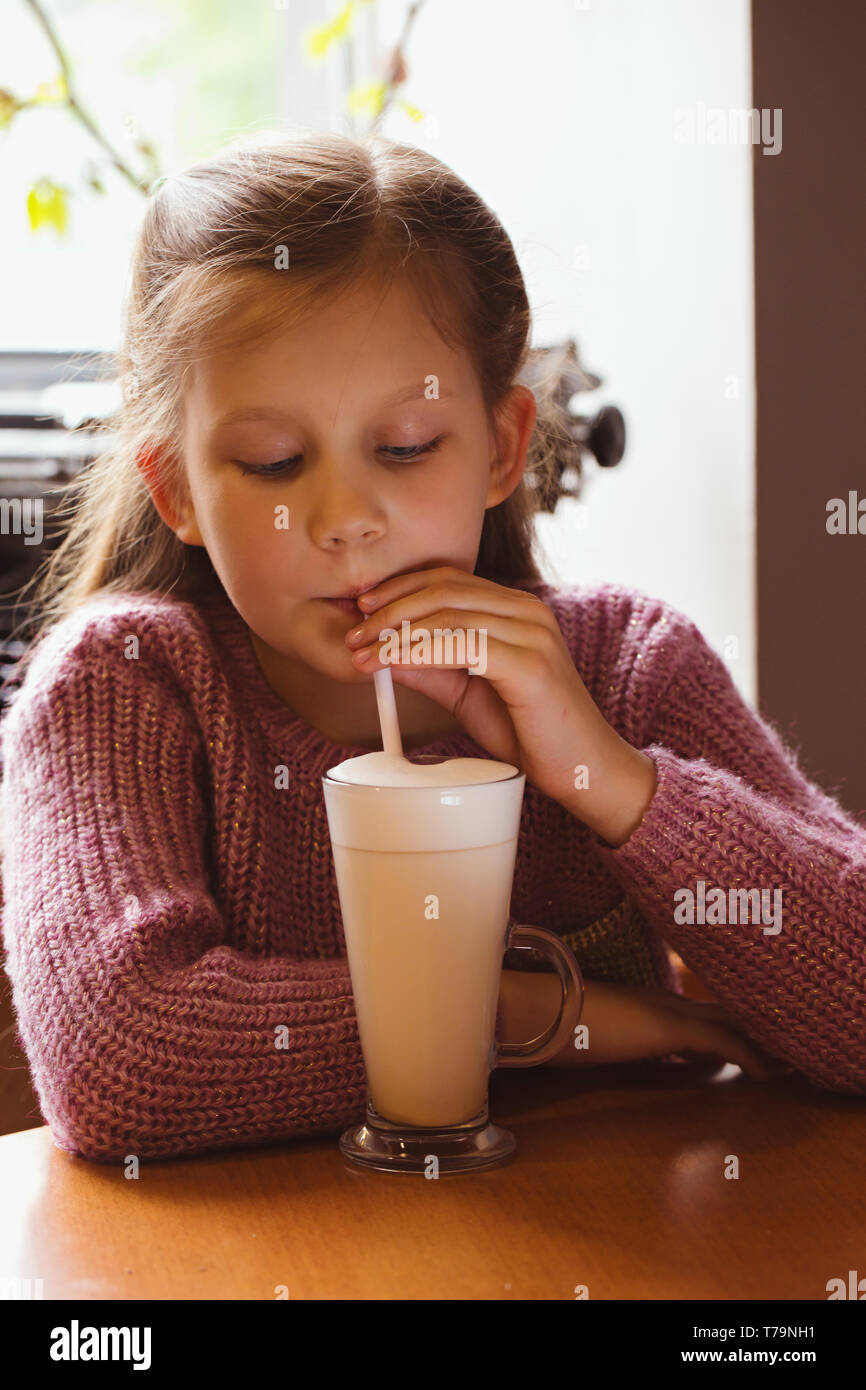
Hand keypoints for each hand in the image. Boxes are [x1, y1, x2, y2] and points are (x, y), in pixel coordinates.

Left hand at [345, 565, 649, 841]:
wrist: (584, 770)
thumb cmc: (533, 733)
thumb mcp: (471, 695)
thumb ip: (435, 669)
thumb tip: (386, 653)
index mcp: (517, 610)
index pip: (450, 580)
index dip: (400, 589)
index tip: (363, 609)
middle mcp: (528, 612)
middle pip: (444, 589)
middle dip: (390, 609)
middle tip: (354, 633)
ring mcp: (533, 635)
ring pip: (449, 614)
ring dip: (396, 631)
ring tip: (363, 652)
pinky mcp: (530, 665)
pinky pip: (463, 646)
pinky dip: (419, 651)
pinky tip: (392, 663)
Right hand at [500, 972, 793, 1078]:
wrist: (534, 1009)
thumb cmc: (548, 1024)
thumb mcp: (584, 1038)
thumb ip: (605, 1043)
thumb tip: (604, 1054)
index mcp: (644, 1004)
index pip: (696, 1015)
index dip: (723, 1027)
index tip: (743, 1045)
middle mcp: (661, 1001)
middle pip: (721, 1014)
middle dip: (750, 1033)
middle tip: (775, 1055)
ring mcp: (667, 1010)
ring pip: (729, 1023)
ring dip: (759, 1043)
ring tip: (783, 1064)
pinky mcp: (667, 1027)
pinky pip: (722, 1042)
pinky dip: (749, 1057)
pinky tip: (765, 1075)